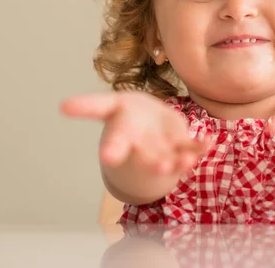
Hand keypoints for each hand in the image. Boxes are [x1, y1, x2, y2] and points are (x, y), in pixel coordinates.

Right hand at [60, 92, 212, 173]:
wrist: (147, 127)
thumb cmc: (125, 116)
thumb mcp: (105, 108)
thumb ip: (87, 108)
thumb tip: (63, 106)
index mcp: (122, 137)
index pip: (115, 143)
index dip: (113, 149)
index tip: (108, 156)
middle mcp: (143, 148)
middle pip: (147, 158)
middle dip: (154, 163)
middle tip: (161, 168)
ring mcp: (164, 150)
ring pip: (172, 158)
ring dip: (180, 161)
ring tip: (187, 161)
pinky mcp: (182, 145)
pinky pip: (193, 147)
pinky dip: (202, 146)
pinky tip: (210, 141)